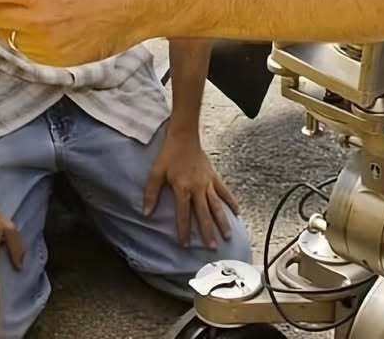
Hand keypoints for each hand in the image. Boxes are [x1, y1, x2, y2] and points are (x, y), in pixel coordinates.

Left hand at [143, 129, 239, 248]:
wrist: (184, 136)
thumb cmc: (168, 155)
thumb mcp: (156, 172)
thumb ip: (151, 193)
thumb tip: (145, 214)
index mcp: (182, 188)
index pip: (183, 213)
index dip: (184, 230)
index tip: (185, 245)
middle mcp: (197, 187)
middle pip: (203, 213)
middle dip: (207, 231)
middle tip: (212, 248)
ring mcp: (207, 182)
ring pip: (217, 205)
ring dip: (222, 221)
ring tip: (227, 236)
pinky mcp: (214, 177)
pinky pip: (224, 191)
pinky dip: (231, 202)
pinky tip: (237, 213)